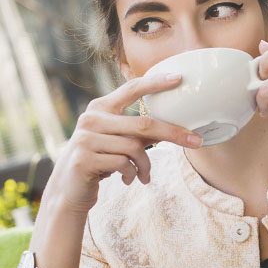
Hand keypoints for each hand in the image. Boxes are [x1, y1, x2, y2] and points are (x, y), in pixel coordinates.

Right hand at [44, 74, 202, 215]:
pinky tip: (127, 180)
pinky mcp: (84, 159)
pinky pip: (123, 164)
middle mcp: (91, 119)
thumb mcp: (119, 140)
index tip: (179, 78)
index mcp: (101, 108)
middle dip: (173, 133)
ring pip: (135, 148)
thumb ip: (141, 131)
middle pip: (143, 124)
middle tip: (196, 142)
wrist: (70, 189)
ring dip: (146, 165)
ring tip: (144, 175)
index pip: (131, 89)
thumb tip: (180, 129)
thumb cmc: (101, 160)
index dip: (156, 82)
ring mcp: (85, 138)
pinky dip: (132, 174)